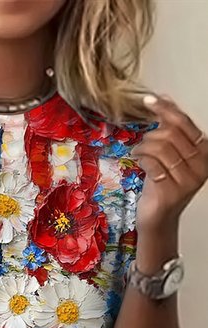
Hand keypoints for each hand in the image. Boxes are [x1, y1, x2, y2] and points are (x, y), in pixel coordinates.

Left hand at [131, 94, 207, 233]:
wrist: (158, 217)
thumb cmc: (162, 184)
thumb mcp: (169, 154)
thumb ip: (170, 129)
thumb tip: (164, 98)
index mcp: (204, 153)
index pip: (185, 124)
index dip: (166, 110)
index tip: (149, 100)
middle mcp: (201, 166)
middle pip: (171, 134)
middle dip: (151, 135)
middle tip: (143, 144)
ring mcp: (187, 180)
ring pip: (160, 147)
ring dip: (143, 147)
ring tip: (138, 154)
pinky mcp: (171, 191)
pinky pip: (152, 164)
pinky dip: (141, 159)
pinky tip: (139, 162)